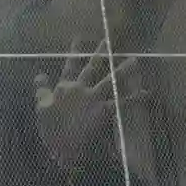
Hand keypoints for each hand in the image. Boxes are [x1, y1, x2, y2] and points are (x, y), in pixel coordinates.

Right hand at [34, 41, 146, 173]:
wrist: (61, 148)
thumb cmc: (50, 130)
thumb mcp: (41, 108)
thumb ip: (41, 90)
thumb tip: (39, 74)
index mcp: (64, 87)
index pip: (70, 65)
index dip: (74, 51)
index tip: (79, 37)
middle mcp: (80, 88)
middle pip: (92, 66)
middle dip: (101, 52)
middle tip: (110, 39)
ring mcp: (92, 99)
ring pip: (110, 80)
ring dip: (123, 70)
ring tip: (135, 60)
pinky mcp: (103, 111)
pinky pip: (122, 102)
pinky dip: (135, 98)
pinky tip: (147, 93)